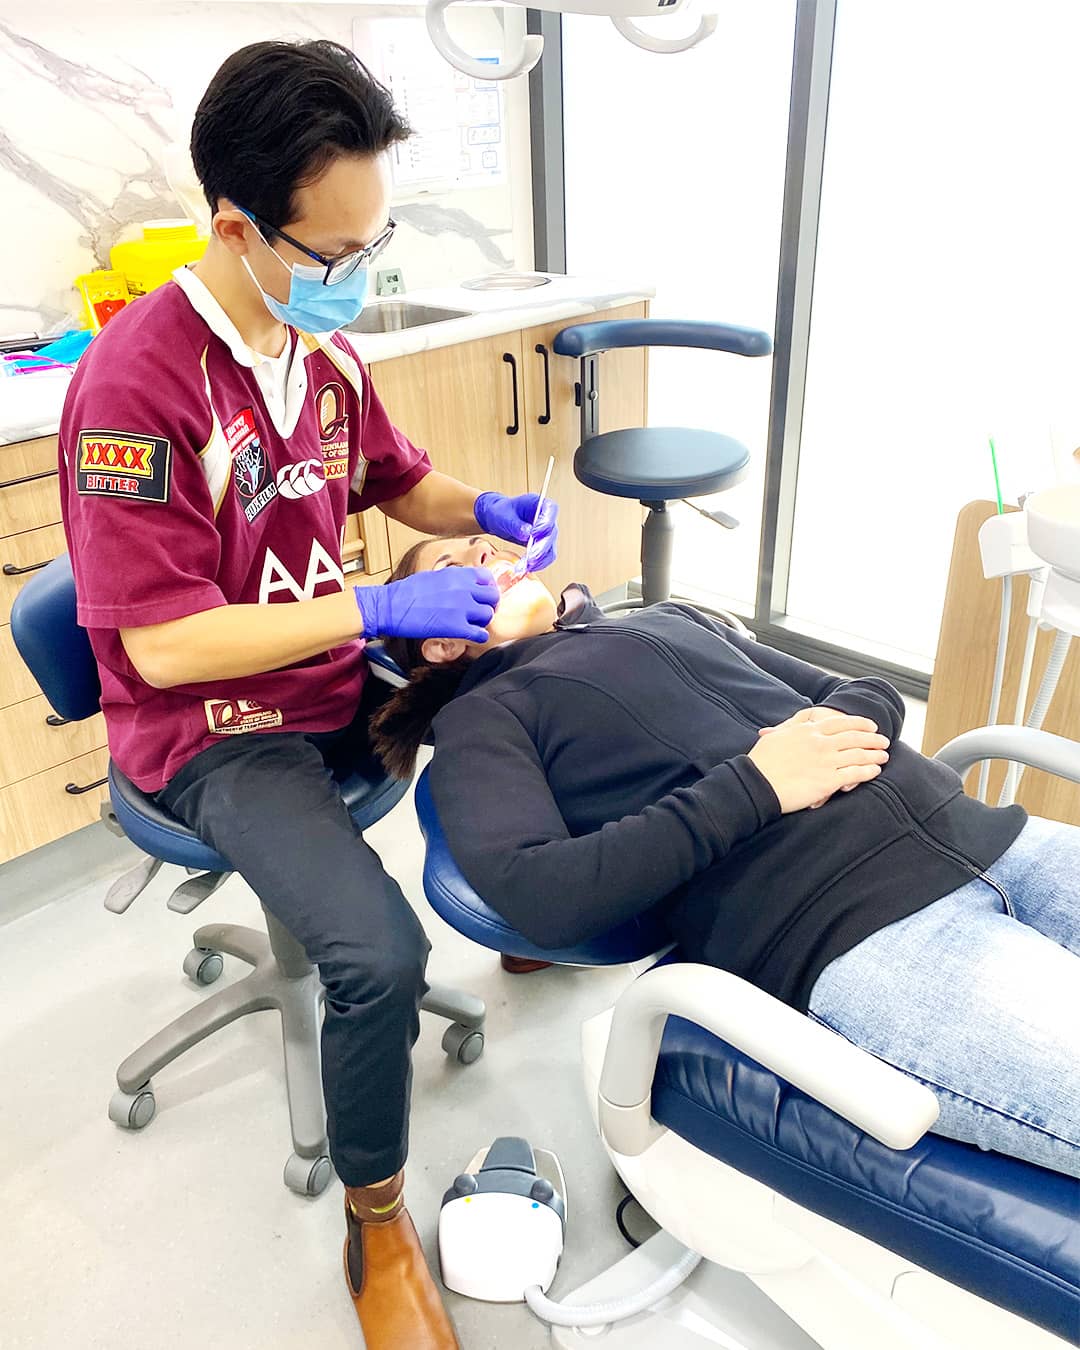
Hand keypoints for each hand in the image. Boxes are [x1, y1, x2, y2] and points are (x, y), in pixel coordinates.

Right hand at [353, 568, 498, 643]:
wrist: (391, 606)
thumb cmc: (407, 592)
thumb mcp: (433, 575)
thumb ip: (453, 580)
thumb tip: (464, 585)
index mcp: (457, 574)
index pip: (487, 577)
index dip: (487, 587)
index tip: (481, 595)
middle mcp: (463, 589)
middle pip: (493, 596)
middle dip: (488, 604)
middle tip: (480, 612)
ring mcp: (461, 608)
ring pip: (488, 615)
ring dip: (482, 621)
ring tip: (472, 624)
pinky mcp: (455, 627)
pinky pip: (480, 634)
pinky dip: (478, 636)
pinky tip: (470, 636)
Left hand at [474, 491, 558, 571]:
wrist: (499, 520)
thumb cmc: (501, 512)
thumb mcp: (504, 515)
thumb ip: (515, 524)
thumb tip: (527, 533)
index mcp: (540, 504)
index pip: (550, 510)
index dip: (545, 523)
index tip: (534, 533)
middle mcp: (547, 519)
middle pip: (551, 534)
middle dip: (541, 548)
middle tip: (530, 558)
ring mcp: (547, 534)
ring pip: (550, 549)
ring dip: (539, 560)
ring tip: (524, 567)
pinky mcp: (543, 546)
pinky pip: (545, 557)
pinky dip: (537, 564)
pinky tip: (527, 568)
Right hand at [748, 713, 889, 813]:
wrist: (757, 782)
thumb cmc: (762, 761)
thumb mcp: (776, 735)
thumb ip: (793, 726)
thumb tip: (804, 723)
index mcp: (808, 731)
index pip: (841, 722)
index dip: (859, 723)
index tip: (871, 725)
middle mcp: (820, 743)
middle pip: (854, 737)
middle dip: (872, 738)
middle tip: (884, 740)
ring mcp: (825, 761)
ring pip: (858, 755)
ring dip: (874, 754)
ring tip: (884, 756)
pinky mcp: (828, 781)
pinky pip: (855, 774)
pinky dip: (868, 771)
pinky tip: (875, 771)